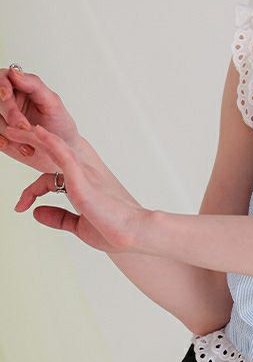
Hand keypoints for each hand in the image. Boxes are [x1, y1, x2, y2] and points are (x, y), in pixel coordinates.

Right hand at [0, 66, 79, 172]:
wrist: (63, 153)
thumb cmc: (60, 126)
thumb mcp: (52, 103)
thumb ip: (34, 85)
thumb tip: (14, 72)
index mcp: (22, 88)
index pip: (3, 78)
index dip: (1, 85)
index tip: (6, 95)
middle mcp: (9, 101)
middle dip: (9, 112)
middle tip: (24, 127)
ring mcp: (3, 118)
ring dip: (9, 131)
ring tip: (30, 144)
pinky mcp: (0, 134)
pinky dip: (3, 141)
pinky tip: (17, 146)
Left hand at [4, 123, 147, 252]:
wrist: (132, 234)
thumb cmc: (113, 230)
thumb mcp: (79, 226)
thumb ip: (58, 218)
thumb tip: (36, 213)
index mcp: (82, 186)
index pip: (48, 180)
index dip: (30, 191)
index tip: (20, 207)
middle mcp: (83, 175)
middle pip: (51, 154)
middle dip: (29, 144)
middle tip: (9, 134)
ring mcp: (83, 174)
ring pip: (55, 148)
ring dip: (34, 136)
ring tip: (14, 127)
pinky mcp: (82, 178)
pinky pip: (63, 155)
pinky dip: (50, 142)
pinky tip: (38, 132)